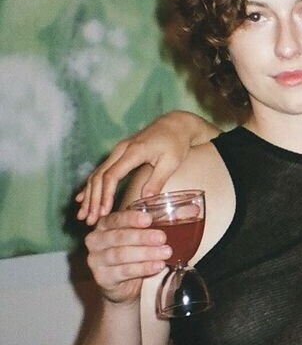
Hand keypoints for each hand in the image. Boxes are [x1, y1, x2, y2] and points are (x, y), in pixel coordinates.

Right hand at [76, 113, 197, 224]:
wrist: (175, 124)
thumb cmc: (176, 143)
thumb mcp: (171, 162)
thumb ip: (157, 180)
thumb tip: (145, 199)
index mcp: (134, 152)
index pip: (112, 175)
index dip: (105, 195)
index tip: (103, 212)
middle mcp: (121, 149)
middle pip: (99, 176)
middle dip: (92, 199)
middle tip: (89, 220)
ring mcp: (118, 150)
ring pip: (96, 174)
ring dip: (89, 195)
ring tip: (83, 215)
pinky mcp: (119, 153)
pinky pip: (101, 170)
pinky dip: (91, 186)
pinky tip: (82, 199)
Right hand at [85, 210, 170, 305]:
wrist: (125, 284)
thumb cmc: (136, 252)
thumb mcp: (148, 234)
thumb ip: (166, 220)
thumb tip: (194, 210)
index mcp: (105, 224)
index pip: (116, 218)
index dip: (132, 218)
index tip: (149, 219)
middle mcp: (96, 240)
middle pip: (119, 237)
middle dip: (143, 237)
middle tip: (163, 238)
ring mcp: (96, 260)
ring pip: (121, 254)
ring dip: (146, 253)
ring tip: (165, 252)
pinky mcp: (102, 277)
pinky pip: (123, 271)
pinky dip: (143, 268)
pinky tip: (157, 266)